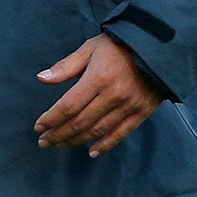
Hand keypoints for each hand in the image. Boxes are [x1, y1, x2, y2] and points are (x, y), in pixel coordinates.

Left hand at [34, 33, 163, 156]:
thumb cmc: (119, 45)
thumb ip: (66, 66)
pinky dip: (105, 145)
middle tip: (43, 142)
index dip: (52, 119)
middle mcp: (113, 95)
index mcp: (98, 78)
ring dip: (76, 141)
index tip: (38, 127)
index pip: (69, 105)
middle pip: (80, 122)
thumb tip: (42, 78)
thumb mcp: (90, 48)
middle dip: (59, 134)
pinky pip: (121, 133)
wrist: (157, 46)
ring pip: (98, 130)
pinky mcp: (142, 112)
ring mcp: (129, 106)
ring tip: (60, 145)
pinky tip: (91, 152)